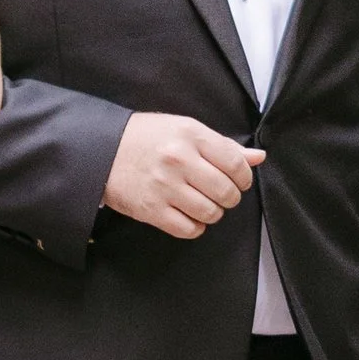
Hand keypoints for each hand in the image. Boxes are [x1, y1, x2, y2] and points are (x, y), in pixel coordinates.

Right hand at [101, 111, 263, 238]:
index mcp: (190, 136)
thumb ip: (223, 145)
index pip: (235, 164)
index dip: (243, 178)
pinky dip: (195, 227)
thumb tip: (257, 157)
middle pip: (226, 192)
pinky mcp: (150, 210)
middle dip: (229, 197)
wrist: (100, 151)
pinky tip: (188, 216)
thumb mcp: (184, 130)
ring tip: (203, 204)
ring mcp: (164, 187)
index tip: (238, 181)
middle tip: (220, 194)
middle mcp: (178, 160)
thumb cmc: (145, 138)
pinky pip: (189, 229)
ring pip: (210, 213)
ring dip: (213, 213)